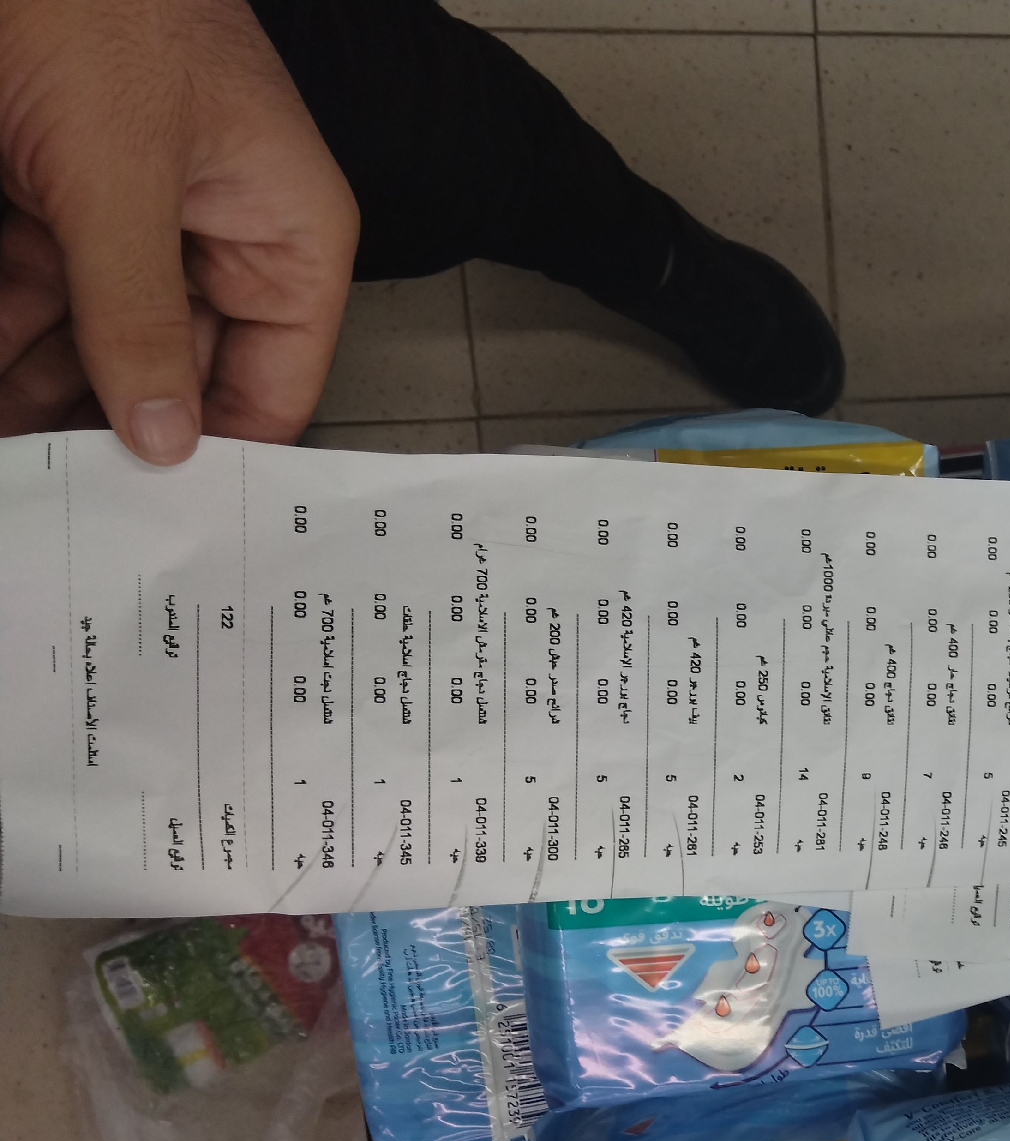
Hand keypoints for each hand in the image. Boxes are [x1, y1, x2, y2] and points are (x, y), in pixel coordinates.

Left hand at [0, 0, 357, 464]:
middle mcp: (222, 237)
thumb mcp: (119, 179)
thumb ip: (141, 319)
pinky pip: (40, 294)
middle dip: (110, 430)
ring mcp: (139, 220)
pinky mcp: (63, 199)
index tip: (161, 523)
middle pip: (178, 373)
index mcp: (286, 234)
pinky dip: (7, 334)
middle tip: (59, 499)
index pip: (275, 383)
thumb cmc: (102, 3)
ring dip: (40, 392)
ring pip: (97, 343)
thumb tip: (165, 441)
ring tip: (8, 455)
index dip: (221, 455)